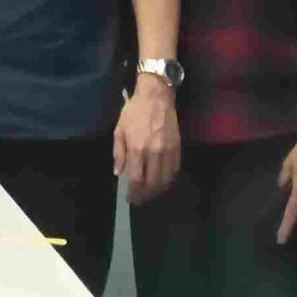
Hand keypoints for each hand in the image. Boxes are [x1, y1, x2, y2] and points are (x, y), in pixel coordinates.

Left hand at [115, 77, 180, 203]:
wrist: (156, 96)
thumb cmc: (134, 112)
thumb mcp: (119, 130)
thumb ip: (118, 153)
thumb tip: (118, 172)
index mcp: (137, 148)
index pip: (136, 179)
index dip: (133, 192)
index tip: (130, 198)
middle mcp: (154, 152)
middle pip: (152, 183)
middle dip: (145, 195)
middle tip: (140, 200)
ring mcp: (168, 150)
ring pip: (165, 179)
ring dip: (157, 190)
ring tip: (150, 194)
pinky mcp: (177, 147)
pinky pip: (175, 169)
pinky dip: (169, 179)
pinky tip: (162, 182)